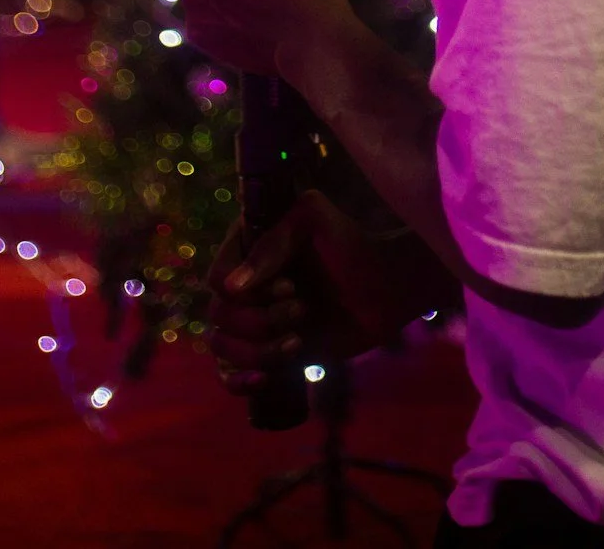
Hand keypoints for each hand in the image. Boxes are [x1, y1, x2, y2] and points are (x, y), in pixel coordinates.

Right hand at [208, 192, 456, 394]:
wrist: (386, 288)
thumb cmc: (352, 246)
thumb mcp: (313, 221)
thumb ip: (272, 243)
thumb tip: (229, 288)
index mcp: (248, 249)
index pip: (217, 278)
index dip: (248, 290)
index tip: (289, 285)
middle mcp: (244, 286)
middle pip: (218, 316)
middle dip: (260, 321)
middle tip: (302, 308)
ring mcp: (253, 322)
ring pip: (222, 348)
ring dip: (257, 350)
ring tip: (298, 342)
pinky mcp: (266, 354)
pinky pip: (230, 376)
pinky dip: (239, 382)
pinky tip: (263, 381)